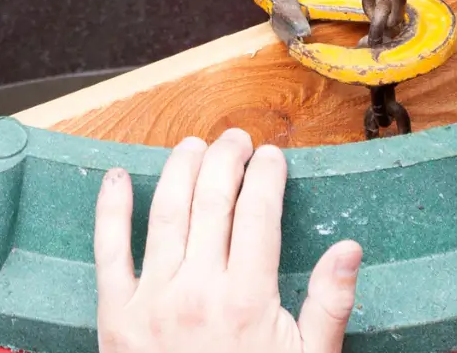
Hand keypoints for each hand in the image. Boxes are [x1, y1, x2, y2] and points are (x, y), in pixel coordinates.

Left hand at [95, 130, 361, 352]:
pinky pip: (108, 251)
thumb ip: (329, 305)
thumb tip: (349, 248)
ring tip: (194, 147)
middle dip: (227, 159)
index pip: (258, 212)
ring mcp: (151, 300)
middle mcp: (197, 290)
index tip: (273, 156)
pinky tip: (117, 177)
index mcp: (247, 298)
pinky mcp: (114, 317)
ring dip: (180, 170)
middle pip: (212, 200)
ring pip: (165, 213)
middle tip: (237, 140)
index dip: (266, 175)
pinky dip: (110, 209)